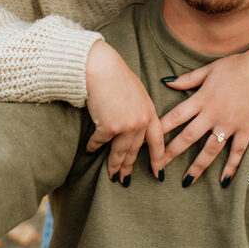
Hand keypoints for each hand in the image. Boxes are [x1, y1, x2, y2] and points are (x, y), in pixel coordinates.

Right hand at [85, 41, 163, 181]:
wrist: (100, 67)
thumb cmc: (115, 76)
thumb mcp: (136, 93)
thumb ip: (138, 110)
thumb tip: (133, 126)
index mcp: (150, 111)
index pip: (157, 141)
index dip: (158, 159)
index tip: (159, 174)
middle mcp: (141, 121)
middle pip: (135, 150)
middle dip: (129, 166)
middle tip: (125, 179)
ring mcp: (127, 125)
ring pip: (119, 152)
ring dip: (114, 165)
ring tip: (111, 175)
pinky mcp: (110, 128)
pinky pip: (99, 143)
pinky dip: (93, 147)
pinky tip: (89, 150)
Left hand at [160, 36, 248, 184]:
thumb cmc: (238, 65)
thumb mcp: (209, 69)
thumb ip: (188, 79)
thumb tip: (166, 82)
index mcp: (202, 98)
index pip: (175, 117)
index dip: (160, 130)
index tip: (147, 141)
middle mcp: (214, 114)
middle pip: (188, 137)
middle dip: (171, 153)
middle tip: (158, 168)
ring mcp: (230, 124)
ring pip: (210, 150)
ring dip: (198, 167)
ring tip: (186, 181)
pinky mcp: (246, 129)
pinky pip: (237, 152)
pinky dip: (231, 167)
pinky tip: (223, 180)